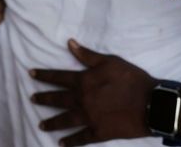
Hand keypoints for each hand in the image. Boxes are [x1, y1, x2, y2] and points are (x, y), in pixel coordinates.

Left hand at [30, 40, 154, 145]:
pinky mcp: (98, 133)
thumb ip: (88, 55)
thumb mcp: (110, 61)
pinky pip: (80, 138)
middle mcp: (82, 100)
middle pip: (58, 99)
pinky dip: (70, 141)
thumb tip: (70, 43)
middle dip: (44, 99)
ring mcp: (89, 118)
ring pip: (65, 120)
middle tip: (32, 99)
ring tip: (41, 125)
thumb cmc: (131, 79)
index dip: (44, 75)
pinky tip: (61, 143)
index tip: (30, 74)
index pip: (59, 77)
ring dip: (52, 122)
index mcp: (84, 81)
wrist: (150, 103)